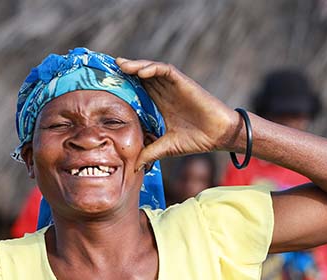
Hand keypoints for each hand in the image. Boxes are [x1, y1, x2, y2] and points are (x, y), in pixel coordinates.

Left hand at [116, 58, 240, 170]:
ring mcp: (174, 86)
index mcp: (161, 104)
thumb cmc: (197, 140)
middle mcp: (166, 92)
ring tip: (121, 65)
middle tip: (108, 69)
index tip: (107, 86)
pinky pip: (165, 70)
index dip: (125, 85)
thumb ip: (150, 152)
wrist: (219, 136)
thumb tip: (134, 166)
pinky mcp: (184, 82)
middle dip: (125, 71)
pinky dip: (152, 68)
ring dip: (136, 66)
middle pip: (142, 76)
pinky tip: (141, 72)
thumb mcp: (167, 148)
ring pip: (151, 69)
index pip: (139, 90)